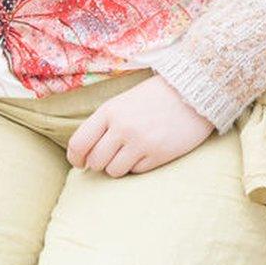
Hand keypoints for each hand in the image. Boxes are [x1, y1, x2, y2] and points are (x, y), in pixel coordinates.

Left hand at [67, 74, 213, 176]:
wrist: (190, 92)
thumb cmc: (153, 97)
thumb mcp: (122, 102)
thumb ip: (104, 124)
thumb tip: (84, 153)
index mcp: (109, 111)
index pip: (79, 143)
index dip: (75, 157)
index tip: (79, 162)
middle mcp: (122, 127)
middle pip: (95, 161)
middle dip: (99, 162)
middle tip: (110, 154)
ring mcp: (140, 143)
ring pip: (113, 171)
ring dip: (118, 166)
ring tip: (129, 152)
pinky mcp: (158, 155)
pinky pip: (136, 172)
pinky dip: (138, 166)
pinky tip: (147, 150)